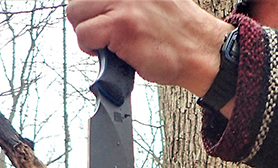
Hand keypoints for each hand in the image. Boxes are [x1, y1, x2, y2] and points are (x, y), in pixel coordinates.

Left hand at [66, 0, 231, 97]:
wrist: (201, 51)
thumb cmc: (179, 33)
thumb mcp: (152, 0)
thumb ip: (126, 0)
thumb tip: (98, 7)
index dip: (92, 7)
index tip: (99, 17)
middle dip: (87, 19)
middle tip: (105, 34)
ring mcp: (122, 3)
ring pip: (76, 14)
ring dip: (88, 33)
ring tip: (110, 44)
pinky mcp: (120, 25)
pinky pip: (85, 36)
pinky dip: (93, 49)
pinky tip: (112, 53)